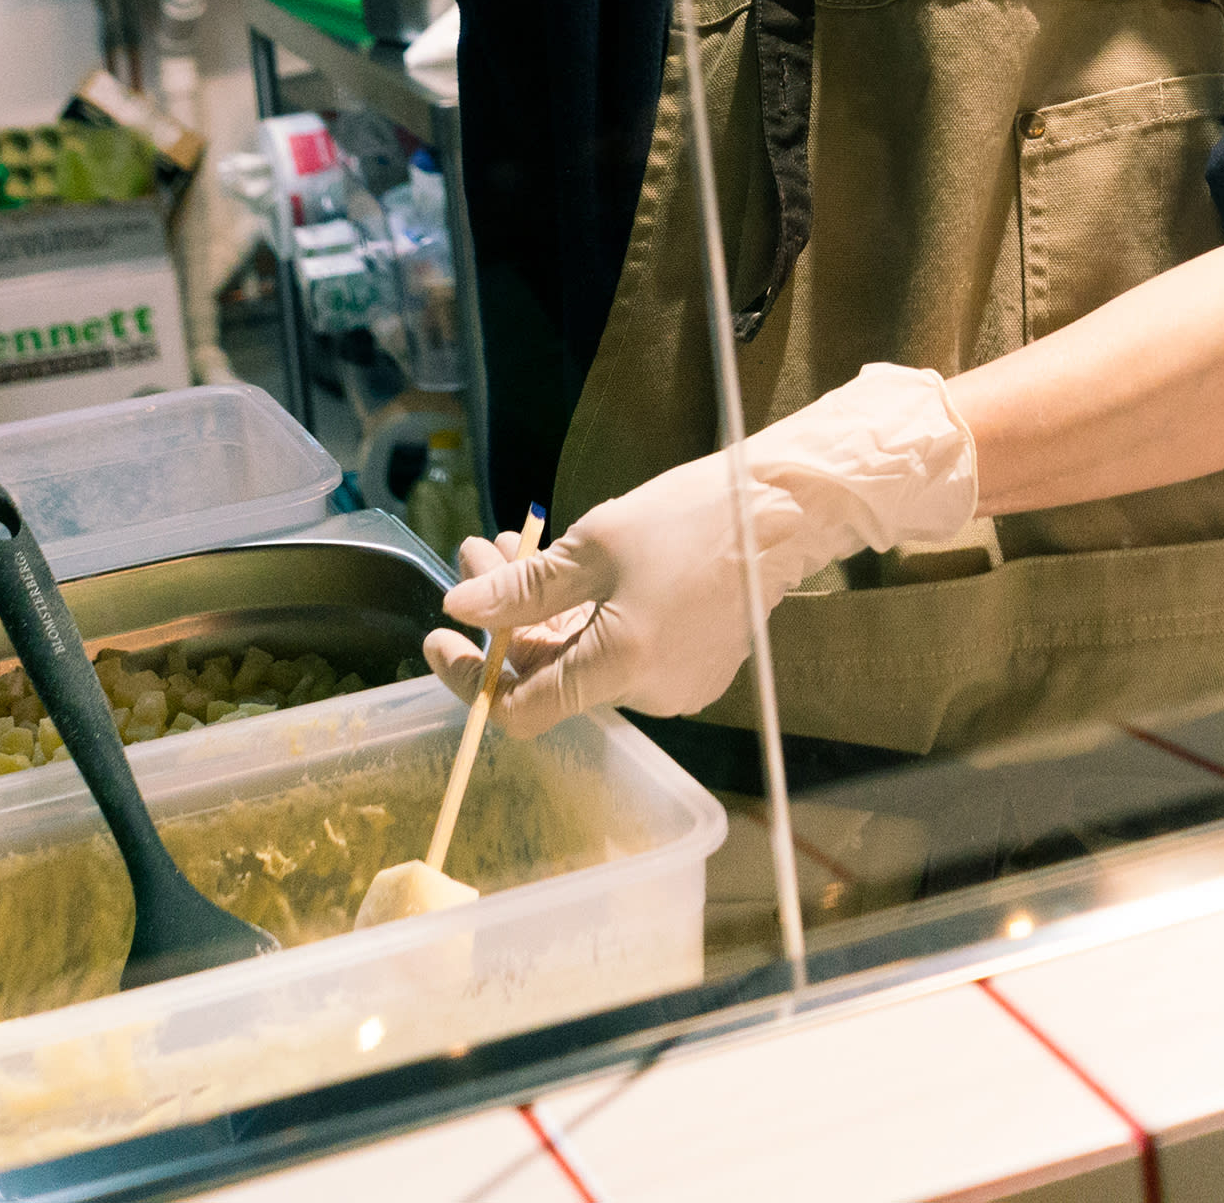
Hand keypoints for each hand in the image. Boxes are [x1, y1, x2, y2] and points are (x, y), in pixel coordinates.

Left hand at [424, 363, 979, 736]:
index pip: (521, 713)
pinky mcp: (694, 666)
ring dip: (540, 609)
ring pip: (582, 658)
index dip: (473, 681)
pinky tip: (564, 567)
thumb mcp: (594, 543)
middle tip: (476, 555)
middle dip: (503, 619)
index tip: (439, 640)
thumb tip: (460, 607)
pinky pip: (619, 652)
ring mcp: (674, 684)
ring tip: (513, 545)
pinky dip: (584, 616)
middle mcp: (647, 693)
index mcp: (618, 667)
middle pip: (549, 676)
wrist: (784, 511)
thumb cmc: (691, 518)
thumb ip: (522, 588)